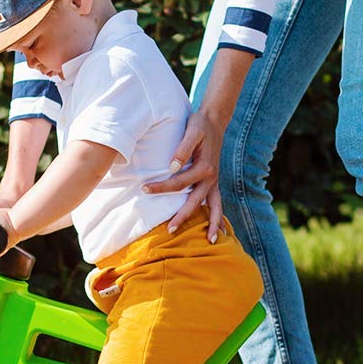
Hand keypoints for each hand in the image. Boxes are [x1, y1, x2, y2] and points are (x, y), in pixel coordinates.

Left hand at [143, 108, 225, 241]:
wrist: (214, 121)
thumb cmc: (200, 125)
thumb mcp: (192, 131)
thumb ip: (183, 149)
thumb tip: (172, 167)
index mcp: (205, 167)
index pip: (179, 183)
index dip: (161, 188)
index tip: (144, 189)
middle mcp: (211, 177)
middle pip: (195, 201)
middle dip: (183, 217)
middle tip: (169, 231)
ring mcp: (214, 181)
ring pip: (215, 207)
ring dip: (212, 224)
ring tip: (209, 242)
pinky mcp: (213, 182)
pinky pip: (217, 203)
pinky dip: (218, 216)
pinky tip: (217, 230)